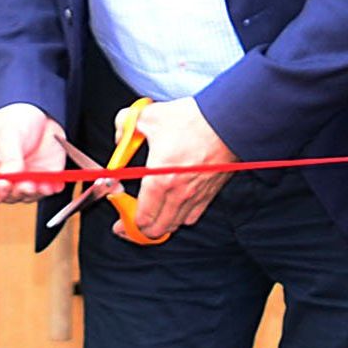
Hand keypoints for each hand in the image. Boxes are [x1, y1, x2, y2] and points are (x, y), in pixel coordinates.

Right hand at [0, 102, 67, 212]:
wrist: (36, 114)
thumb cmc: (11, 122)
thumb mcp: (6, 133)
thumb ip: (9, 155)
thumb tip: (10, 174)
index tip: (1, 185)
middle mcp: (3, 181)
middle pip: (5, 198)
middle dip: (15, 192)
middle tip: (24, 183)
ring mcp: (23, 182)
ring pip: (26, 197)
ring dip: (33, 192)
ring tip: (39, 182)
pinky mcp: (42, 180)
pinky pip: (46, 190)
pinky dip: (50, 188)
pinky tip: (53, 183)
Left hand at [117, 96, 234, 243]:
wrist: (227, 120)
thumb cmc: (192, 120)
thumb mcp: (148, 116)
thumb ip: (124, 125)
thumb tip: (120, 136)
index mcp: (159, 180)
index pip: (141, 218)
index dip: (127, 224)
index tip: (119, 221)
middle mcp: (178, 194)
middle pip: (158, 229)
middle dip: (141, 230)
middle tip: (131, 223)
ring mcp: (196, 196)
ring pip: (176, 224)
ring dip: (161, 224)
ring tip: (152, 216)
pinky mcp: (210, 193)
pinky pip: (193, 216)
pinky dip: (182, 217)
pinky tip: (175, 206)